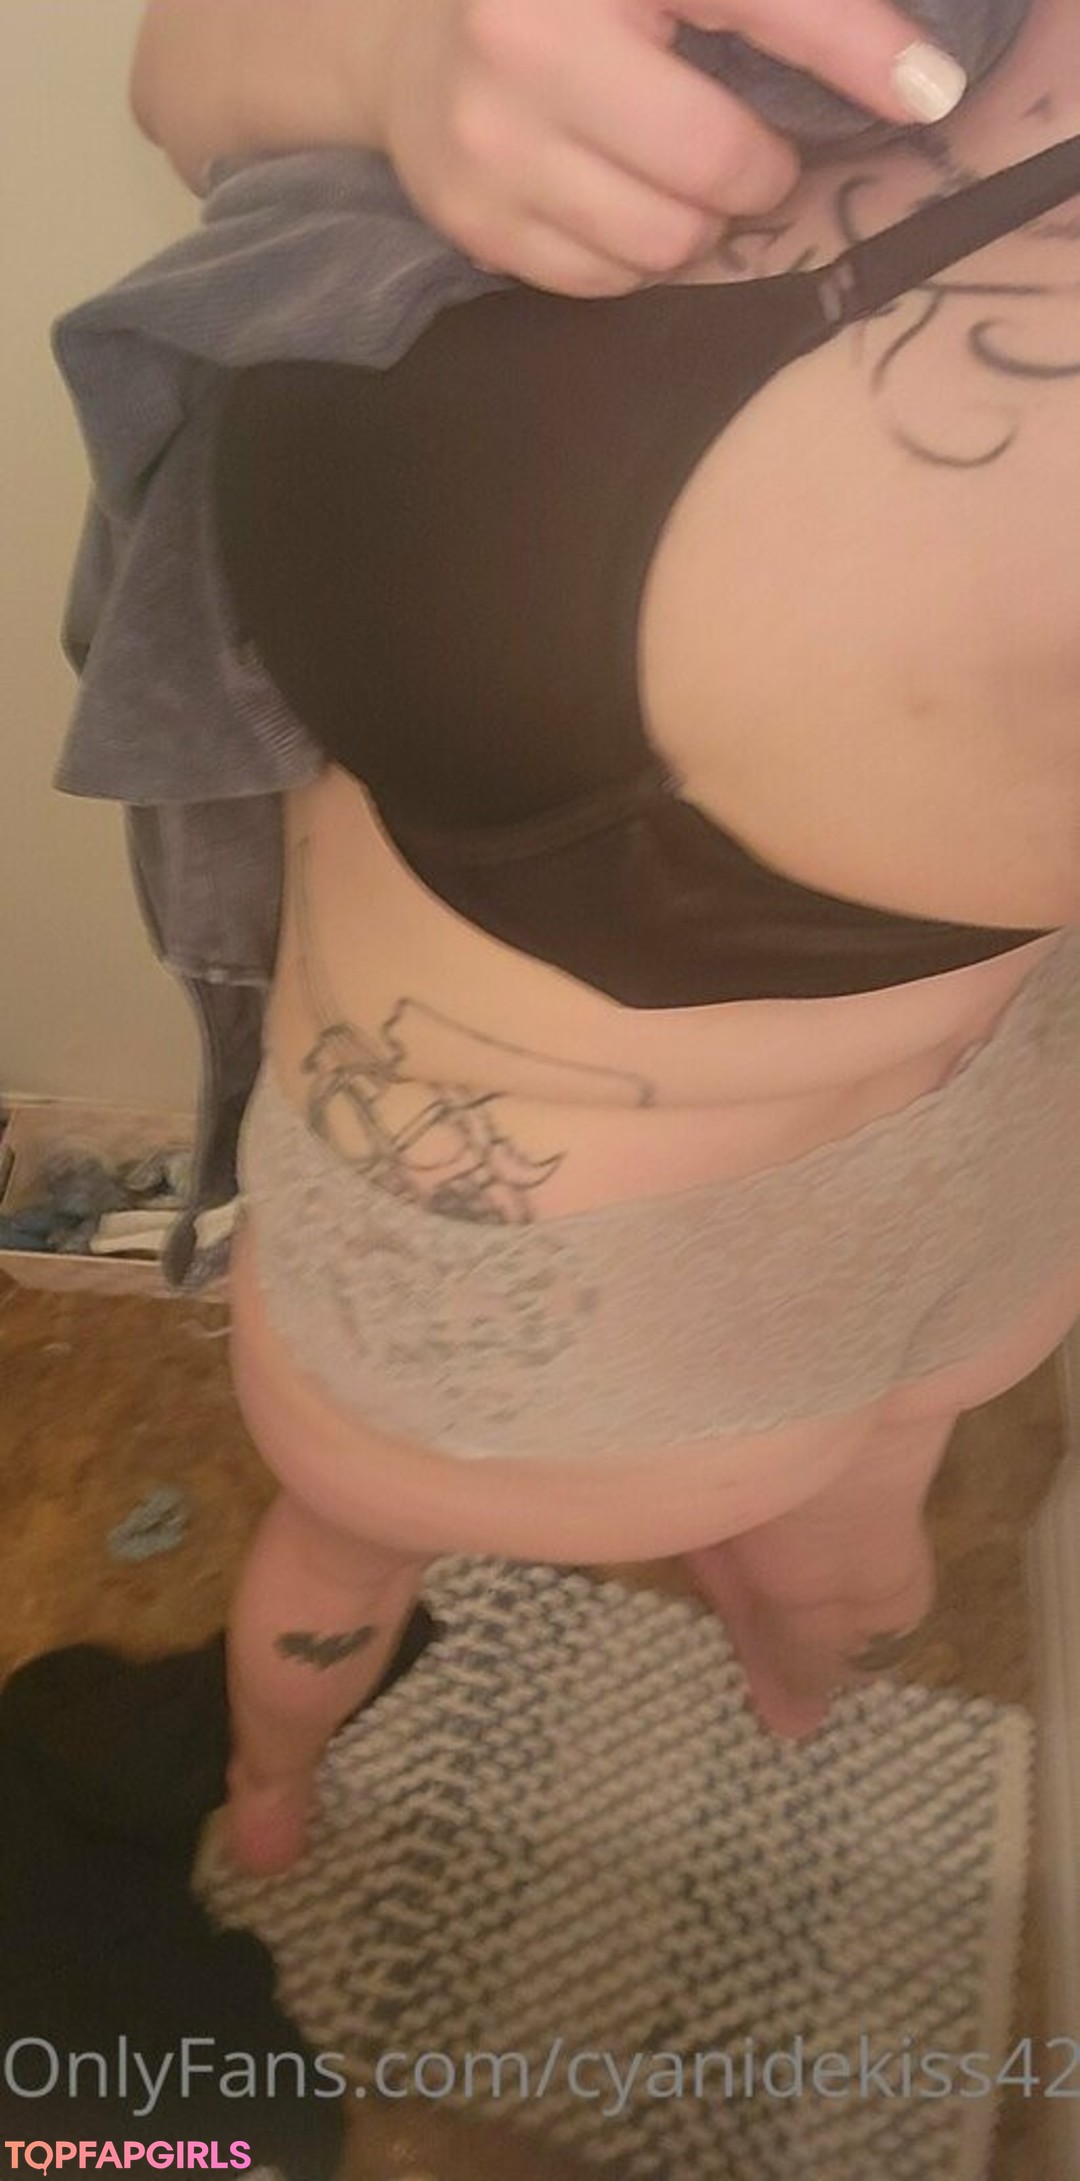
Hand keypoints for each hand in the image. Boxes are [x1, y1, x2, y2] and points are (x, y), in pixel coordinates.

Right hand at [372, 0, 962, 292]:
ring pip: (663, 242)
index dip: (852, 48)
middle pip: (710, 162)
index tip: (926, 93)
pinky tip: (618, 202)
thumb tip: (921, 86)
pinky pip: (605, 283)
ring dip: (696, 224)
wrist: (407, 35)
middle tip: (748, 153)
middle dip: (755, 171)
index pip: (753, 0)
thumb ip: (787, 7)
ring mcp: (486, 138)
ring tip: (674, 176)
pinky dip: (633, 258)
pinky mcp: (470, 216)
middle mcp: (523, 36)